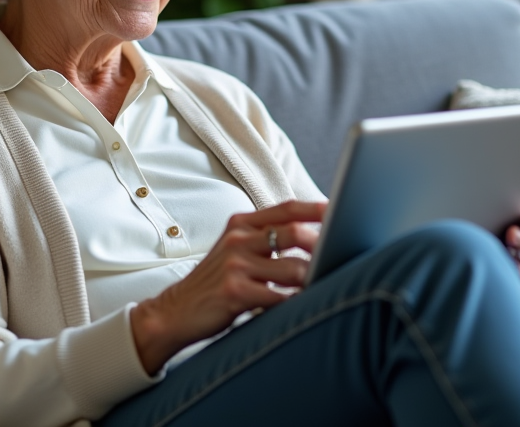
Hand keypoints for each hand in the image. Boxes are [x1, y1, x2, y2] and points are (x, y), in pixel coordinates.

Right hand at [130, 199, 326, 374]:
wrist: (176, 311)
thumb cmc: (216, 282)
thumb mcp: (235, 250)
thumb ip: (266, 239)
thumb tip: (316, 237)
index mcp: (240, 224)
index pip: (286, 209)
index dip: (316, 209)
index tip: (342, 210)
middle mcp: (237, 239)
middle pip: (293, 233)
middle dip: (323, 244)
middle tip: (343, 253)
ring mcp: (235, 266)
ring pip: (293, 268)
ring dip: (314, 278)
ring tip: (326, 283)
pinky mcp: (235, 293)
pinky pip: (280, 297)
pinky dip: (297, 302)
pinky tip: (304, 305)